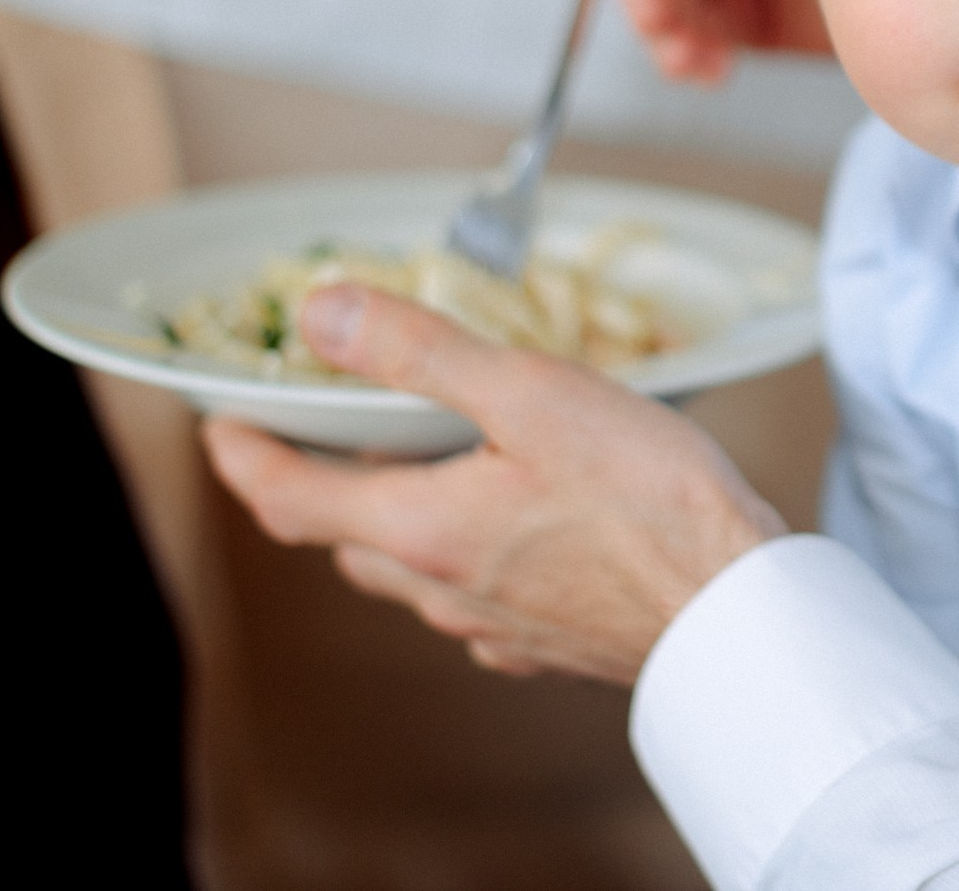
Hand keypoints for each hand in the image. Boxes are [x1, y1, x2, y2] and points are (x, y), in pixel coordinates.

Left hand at [203, 284, 786, 683]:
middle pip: (349, 538)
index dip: (243, 455)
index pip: (289, 498)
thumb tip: (324, 314)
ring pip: (414, 572)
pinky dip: (468, 555)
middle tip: (330, 430)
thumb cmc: (651, 502)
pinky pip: (477, 599)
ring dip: (400, 519)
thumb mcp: (530, 394)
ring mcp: (495, 625)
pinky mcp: (548, 643)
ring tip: (432, 463)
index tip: (221, 425)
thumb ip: (421, 352)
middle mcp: (444, 590)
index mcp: (422, 530)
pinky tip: (516, 528)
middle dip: (325, 485)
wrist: (737, 610)